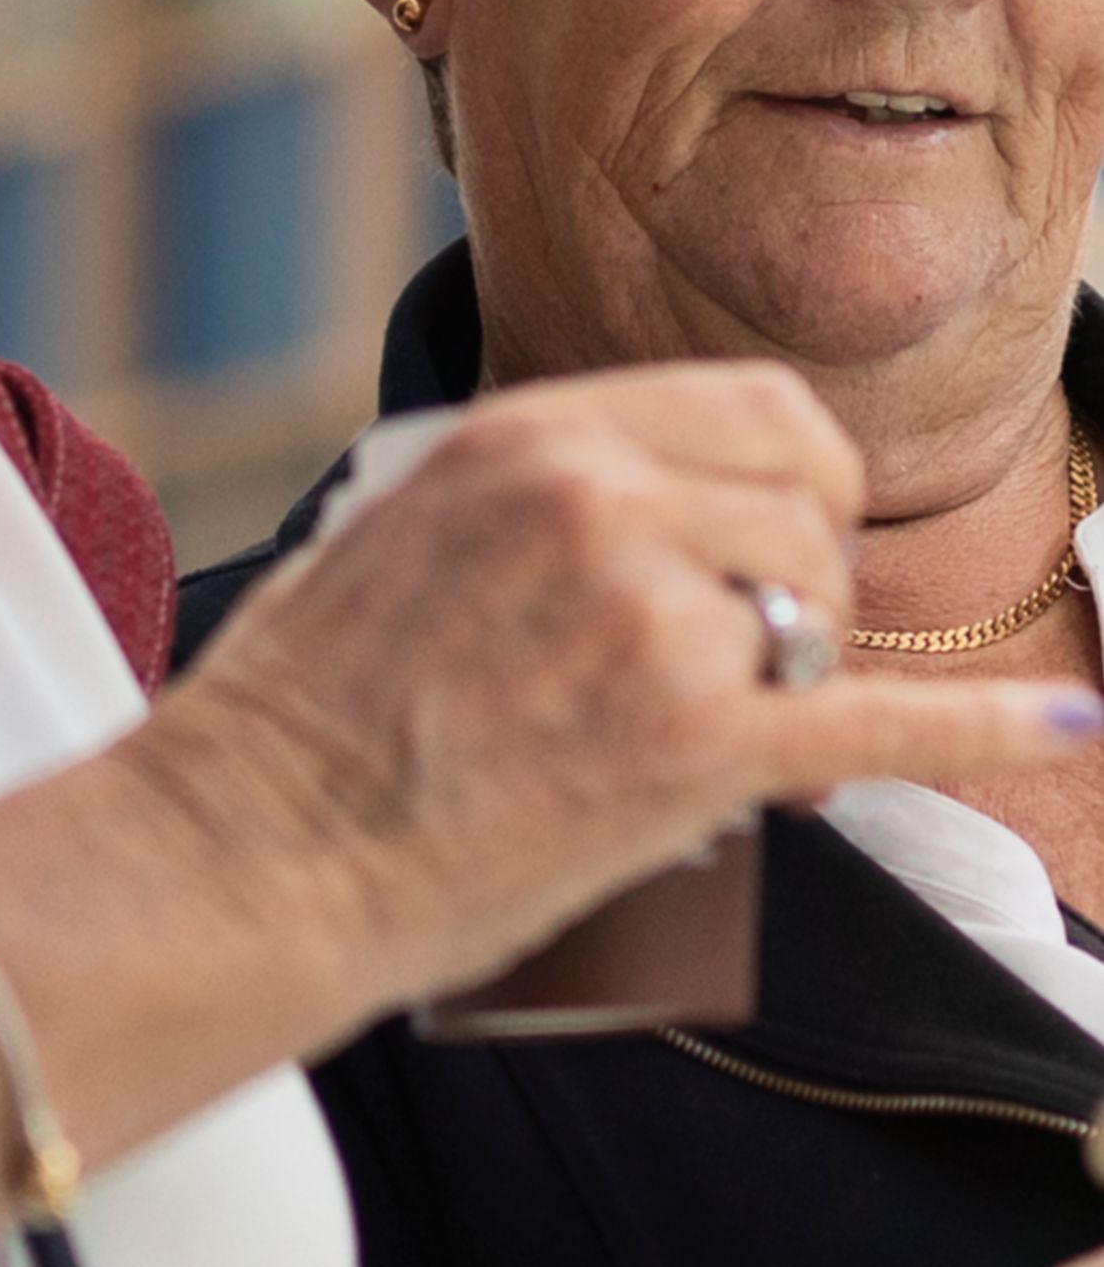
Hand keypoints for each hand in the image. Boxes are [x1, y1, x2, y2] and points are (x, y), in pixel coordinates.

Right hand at [149, 364, 1099, 1025]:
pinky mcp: (685, 747)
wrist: (245, 854)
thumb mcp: (404, 528)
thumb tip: (640, 521)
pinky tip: (1064, 729)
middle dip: (810, 587)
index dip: (798, 488)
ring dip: (800, 682)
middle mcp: (601, 499)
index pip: (762, 412)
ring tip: (707, 748)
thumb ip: (532, 499)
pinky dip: (983, 733)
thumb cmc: (301, 722)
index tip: (782, 554)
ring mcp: (650, 619)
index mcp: (535, 435)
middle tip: (746, 671)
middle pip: (813, 504)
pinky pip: (877, 727)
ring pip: (823, 619)